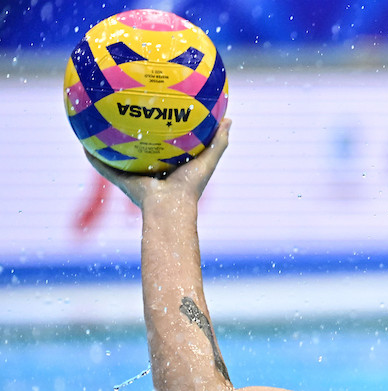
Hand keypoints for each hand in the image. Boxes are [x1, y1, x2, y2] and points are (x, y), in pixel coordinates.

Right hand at [84, 118, 232, 209]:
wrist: (170, 207)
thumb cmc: (190, 186)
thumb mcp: (208, 160)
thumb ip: (219, 141)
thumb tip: (229, 119)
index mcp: (168, 166)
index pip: (163, 144)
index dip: (160, 130)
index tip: (157, 111)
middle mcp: (149, 170)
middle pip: (138, 147)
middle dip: (132, 132)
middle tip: (125, 110)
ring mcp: (133, 175)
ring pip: (117, 156)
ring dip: (107, 141)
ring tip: (98, 120)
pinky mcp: (120, 180)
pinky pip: (101, 166)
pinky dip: (92, 156)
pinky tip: (82, 141)